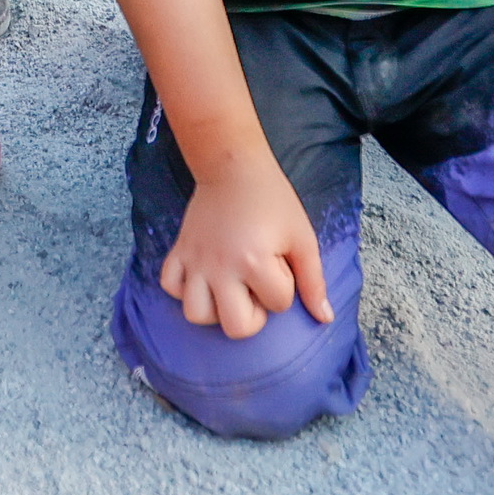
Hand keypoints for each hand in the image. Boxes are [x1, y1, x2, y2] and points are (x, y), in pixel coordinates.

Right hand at [159, 153, 332, 342]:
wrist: (233, 166)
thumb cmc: (272, 200)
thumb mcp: (302, 238)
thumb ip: (314, 281)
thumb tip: (324, 318)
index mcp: (254, 261)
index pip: (278, 304)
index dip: (285, 285)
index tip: (279, 260)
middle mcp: (220, 267)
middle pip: (235, 328)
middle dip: (252, 316)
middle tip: (255, 289)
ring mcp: (195, 261)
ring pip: (195, 315)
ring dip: (215, 310)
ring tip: (228, 290)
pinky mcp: (178, 251)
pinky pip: (169, 286)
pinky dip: (183, 289)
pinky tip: (202, 277)